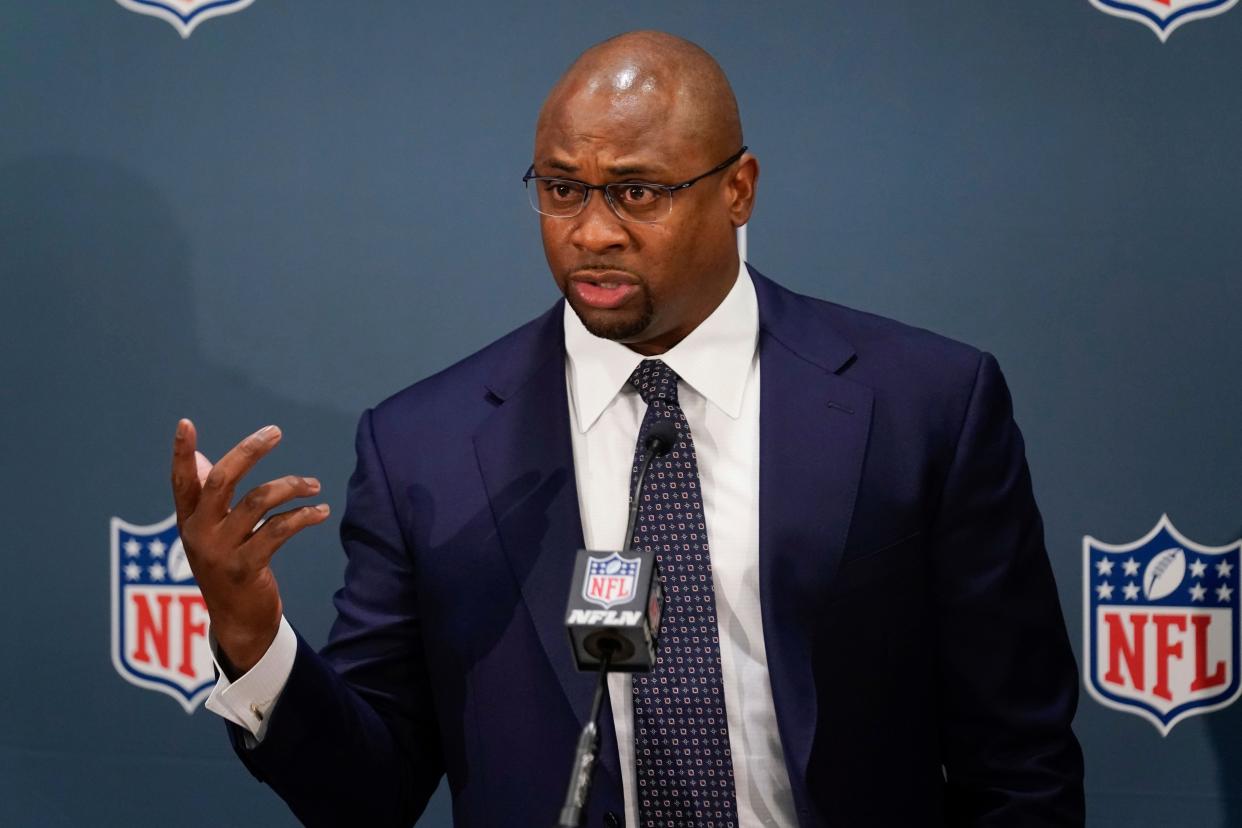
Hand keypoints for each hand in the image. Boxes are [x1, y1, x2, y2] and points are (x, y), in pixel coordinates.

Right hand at [170, 419, 329, 676]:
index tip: (185, 423)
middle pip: (221, 480)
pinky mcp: (245, 568)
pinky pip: (278, 530)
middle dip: (249, 451)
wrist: (238, 623)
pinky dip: (303, 516)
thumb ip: (205, 498)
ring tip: (313, 486)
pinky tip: (320, 512)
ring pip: (258, 501)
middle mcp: (198, 533)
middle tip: (275, 432)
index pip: (182, 481)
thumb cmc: (228, 568)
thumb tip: (201, 458)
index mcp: (189, 521)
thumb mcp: (211, 534)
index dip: (182, 453)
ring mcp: (220, 552)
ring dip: (291, 486)